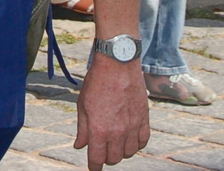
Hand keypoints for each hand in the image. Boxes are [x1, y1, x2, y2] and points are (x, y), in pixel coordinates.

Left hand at [74, 55, 149, 169]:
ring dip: (121, 152)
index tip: (93, 167)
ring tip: (115, 143)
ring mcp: (133, 126)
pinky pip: (143, 141)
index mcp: (99, 130)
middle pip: (114, 159)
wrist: (118, 63)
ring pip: (129, 153)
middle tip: (102, 151)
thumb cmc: (97, 82)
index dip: (94, 167)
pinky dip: (136, 144)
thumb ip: (82, 129)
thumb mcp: (82, 106)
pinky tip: (130, 138)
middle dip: (106, 158)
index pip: (97, 160)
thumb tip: (79, 146)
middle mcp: (117, 132)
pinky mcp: (144, 118)